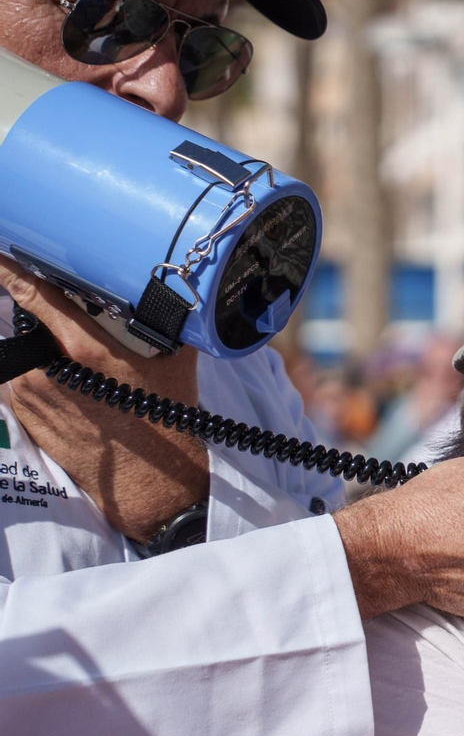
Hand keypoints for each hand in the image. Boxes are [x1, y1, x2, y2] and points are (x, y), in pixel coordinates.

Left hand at [0, 256, 206, 541]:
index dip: (11, 267)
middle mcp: (47, 367)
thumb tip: (169, 290)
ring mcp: (29, 392)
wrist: (149, 484)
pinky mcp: (22, 413)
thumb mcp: (174, 362)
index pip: (33, 294)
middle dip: (51, 319)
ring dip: (47, 348)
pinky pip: (22, 377)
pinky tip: (75, 390)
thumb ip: (163, 322)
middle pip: (32, 319)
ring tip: (85, 369)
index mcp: (85, 349)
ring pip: (26, 348)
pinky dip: (41, 373)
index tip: (2, 251)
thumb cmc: (165, 424)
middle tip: (83, 329)